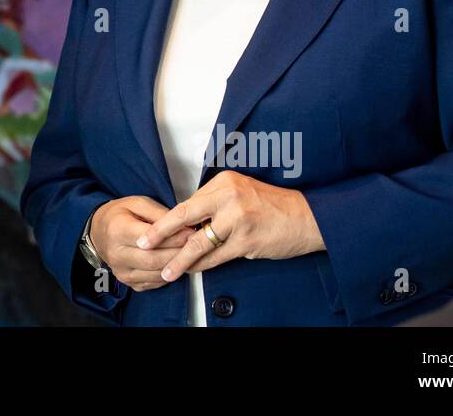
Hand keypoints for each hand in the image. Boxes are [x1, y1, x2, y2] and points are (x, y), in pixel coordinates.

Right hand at [89, 196, 194, 291]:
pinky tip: (177, 264)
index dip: (173, 237)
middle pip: (154, 259)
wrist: (98, 232)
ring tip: (190, 254)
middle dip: (179, 253)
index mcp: (117, 230)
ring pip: (157, 274)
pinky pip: (154, 283)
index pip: (150, 238)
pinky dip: (169, 274)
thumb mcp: (137, 203)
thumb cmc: (118, 215)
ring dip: (177, 266)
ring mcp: (122, 271)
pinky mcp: (128, 282)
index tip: (190, 232)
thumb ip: (158, 213)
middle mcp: (117, 254)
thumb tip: (180, 224)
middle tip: (195, 245)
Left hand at [138, 171, 324, 282]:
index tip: (150, 228)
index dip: (168, 219)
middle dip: (161, 232)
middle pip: (185, 215)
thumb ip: (216, 202)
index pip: (188, 201)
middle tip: (144, 243)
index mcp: (224, 181)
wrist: (308, 218)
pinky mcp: (246, 240)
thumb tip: (188, 221)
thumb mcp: (242, 192)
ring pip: (199, 242)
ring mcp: (238, 218)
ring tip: (167, 270)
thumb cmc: (274, 206)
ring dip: (180, 259)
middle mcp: (229, 196)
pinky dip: (203, 266)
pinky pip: (217, 257)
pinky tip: (192, 271)